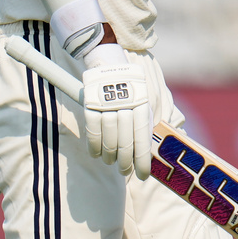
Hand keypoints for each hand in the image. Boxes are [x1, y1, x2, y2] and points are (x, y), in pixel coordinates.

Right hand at [82, 63, 151, 178]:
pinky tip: (96, 154)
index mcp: (141, 105)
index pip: (142, 138)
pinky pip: (92, 131)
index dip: (142, 160)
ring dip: (109, 155)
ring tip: (111, 161)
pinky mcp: (91, 103)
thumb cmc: (130, 90)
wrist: (110, 64)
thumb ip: (144, 125)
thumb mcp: (143, 102)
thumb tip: (146, 154)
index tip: (143, 175)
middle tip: (125, 171)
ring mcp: (107, 104)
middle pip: (125, 141)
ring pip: (108, 138)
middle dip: (125, 161)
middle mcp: (125, 105)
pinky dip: (94, 145)